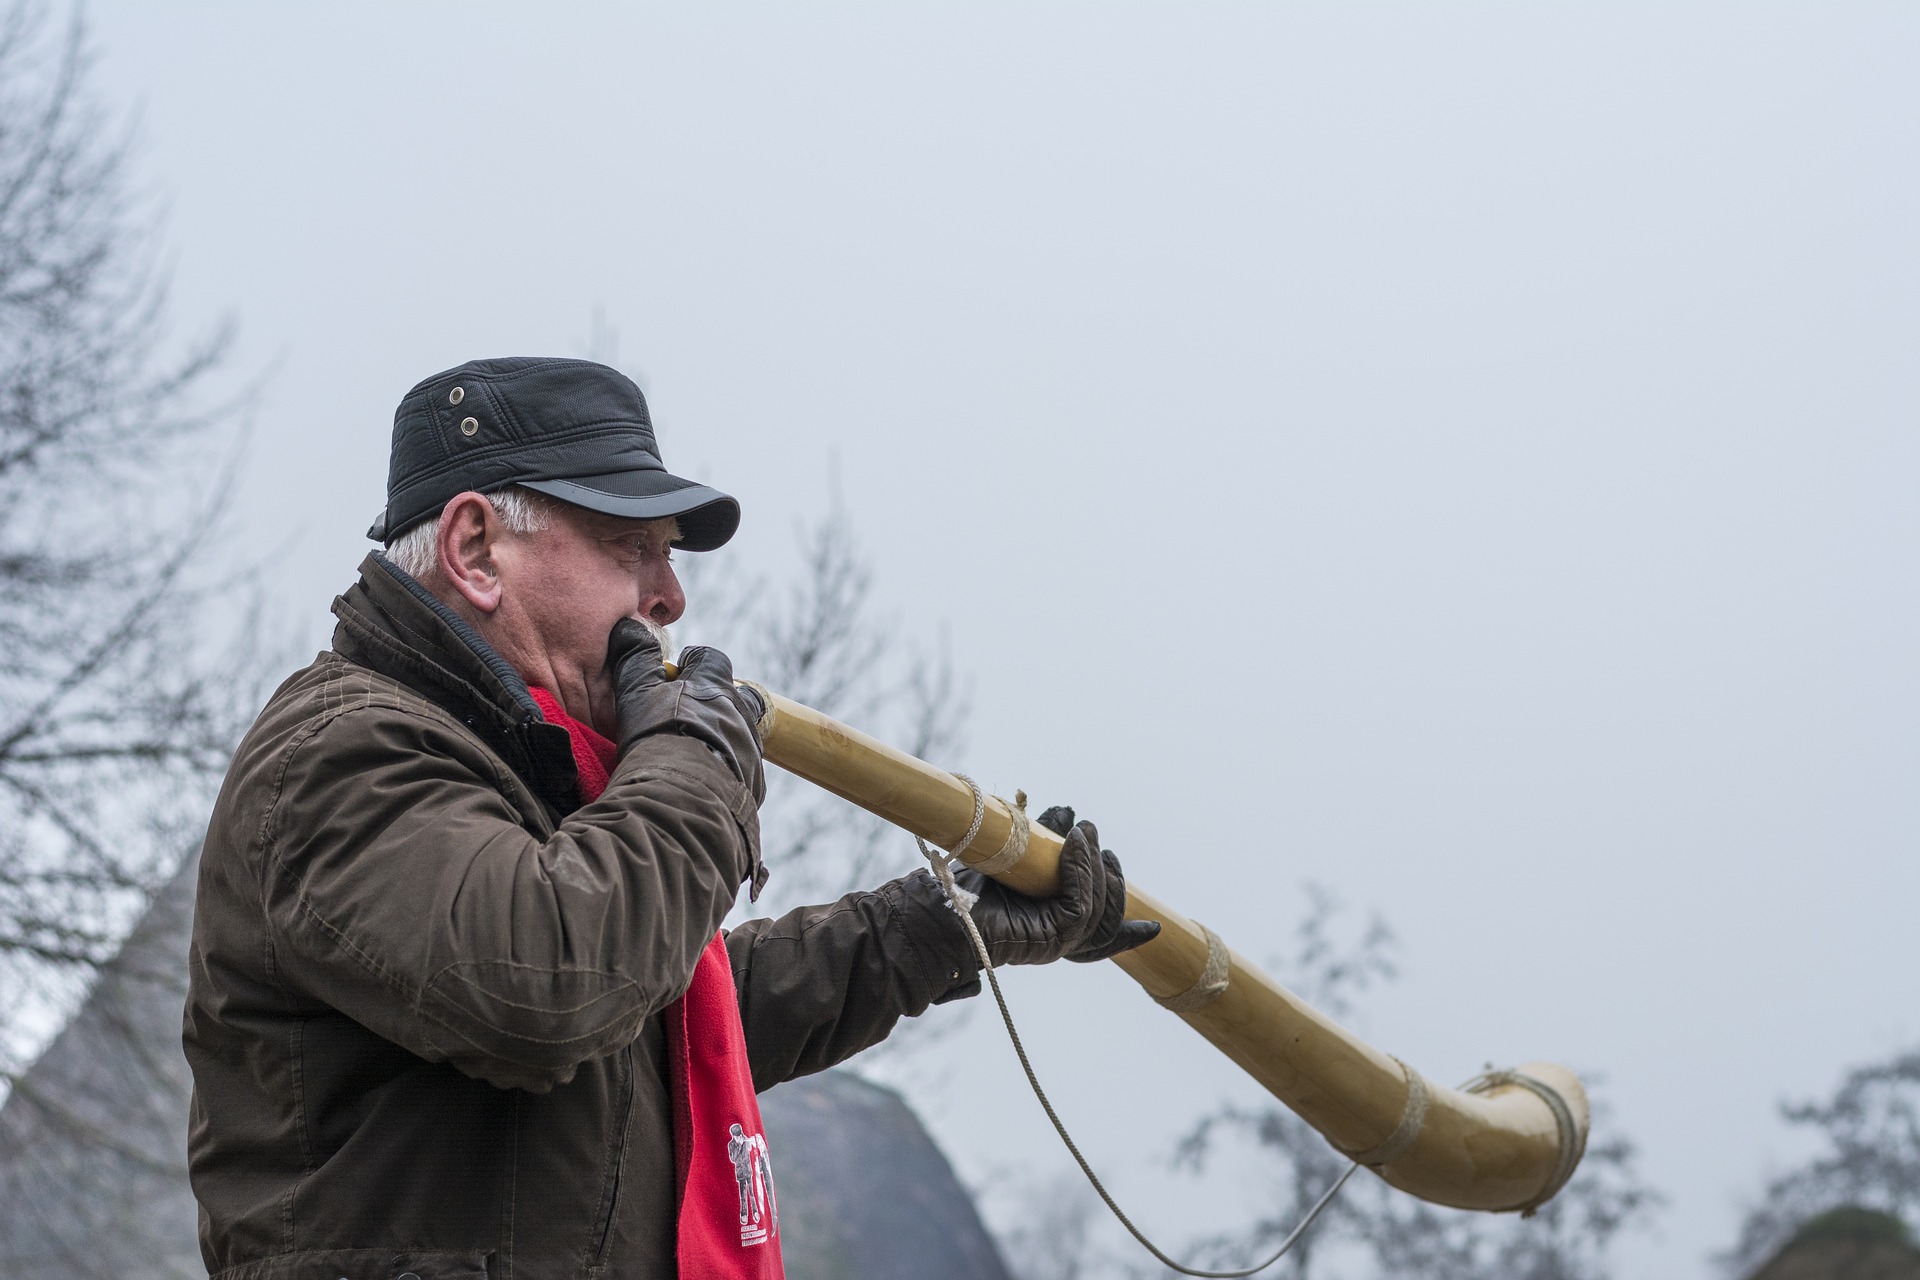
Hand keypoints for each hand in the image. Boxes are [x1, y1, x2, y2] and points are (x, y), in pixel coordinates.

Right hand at [606, 619, 766, 803]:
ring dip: (721, 736)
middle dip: (716, 700)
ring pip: (740, 732)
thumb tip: (629, 628)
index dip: (694, 662)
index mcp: (712, 685)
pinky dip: (726, 769)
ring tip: (694, 753)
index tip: (678, 672)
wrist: (684, 799)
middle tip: (690, 715)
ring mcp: (750, 746)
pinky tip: (704, 780)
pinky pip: (743, 768)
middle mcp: (738, 711)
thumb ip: (635, 660)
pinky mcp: (754, 780)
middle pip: (735, 695)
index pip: (711, 658)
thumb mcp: (636, 695)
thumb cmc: (657, 740)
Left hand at [952, 805, 1160, 965]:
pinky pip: (1083, 902)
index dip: (1127, 933)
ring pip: (1099, 904)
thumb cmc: (969, 885)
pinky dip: (1083, 868)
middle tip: (1092, 833)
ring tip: (1083, 830)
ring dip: (1096, 862)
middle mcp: (1057, 940)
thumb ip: (1045, 850)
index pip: (1100, 937)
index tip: (1151, 928)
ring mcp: (1057, 941)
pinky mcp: (1054, 937)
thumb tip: (1068, 817)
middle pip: (1106, 912)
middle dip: (1109, 873)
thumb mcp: (1018, 860)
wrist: (941, 910)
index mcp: (1049, 928)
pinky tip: (1074, 840)